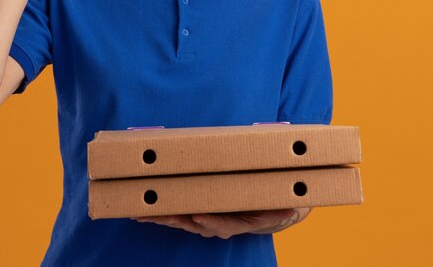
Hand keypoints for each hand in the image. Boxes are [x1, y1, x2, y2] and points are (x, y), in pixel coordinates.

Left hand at [131, 207, 310, 238]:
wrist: (263, 215)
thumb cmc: (268, 208)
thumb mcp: (278, 210)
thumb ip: (281, 210)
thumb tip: (291, 209)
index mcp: (235, 223)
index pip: (222, 224)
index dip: (211, 221)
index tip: (198, 218)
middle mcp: (217, 225)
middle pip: (193, 224)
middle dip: (174, 219)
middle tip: (158, 215)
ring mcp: (204, 221)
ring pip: (180, 220)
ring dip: (161, 217)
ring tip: (141, 213)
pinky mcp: (196, 214)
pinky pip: (176, 215)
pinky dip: (159, 213)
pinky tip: (141, 212)